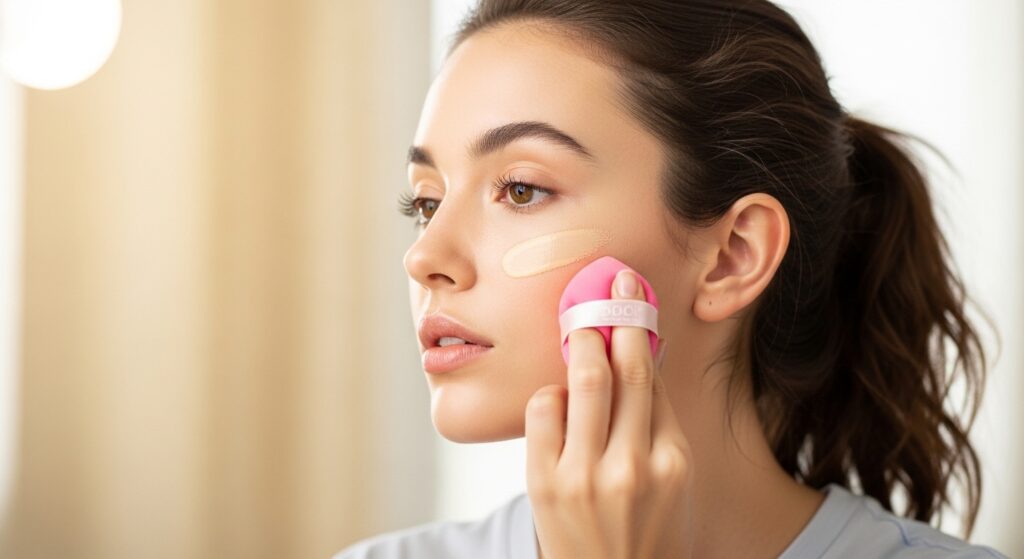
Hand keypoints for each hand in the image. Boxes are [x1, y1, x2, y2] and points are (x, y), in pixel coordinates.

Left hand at [526, 269, 694, 558]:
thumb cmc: (645, 530)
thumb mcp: (672, 482)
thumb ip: (659, 424)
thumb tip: (641, 357)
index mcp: (672, 462)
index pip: (654, 380)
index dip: (640, 330)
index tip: (632, 295)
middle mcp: (632, 466)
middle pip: (626, 370)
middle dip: (616, 316)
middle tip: (609, 283)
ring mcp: (586, 476)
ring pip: (585, 382)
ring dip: (583, 341)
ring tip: (581, 320)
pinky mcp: (545, 483)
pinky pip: (544, 411)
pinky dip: (550, 392)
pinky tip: (557, 391)